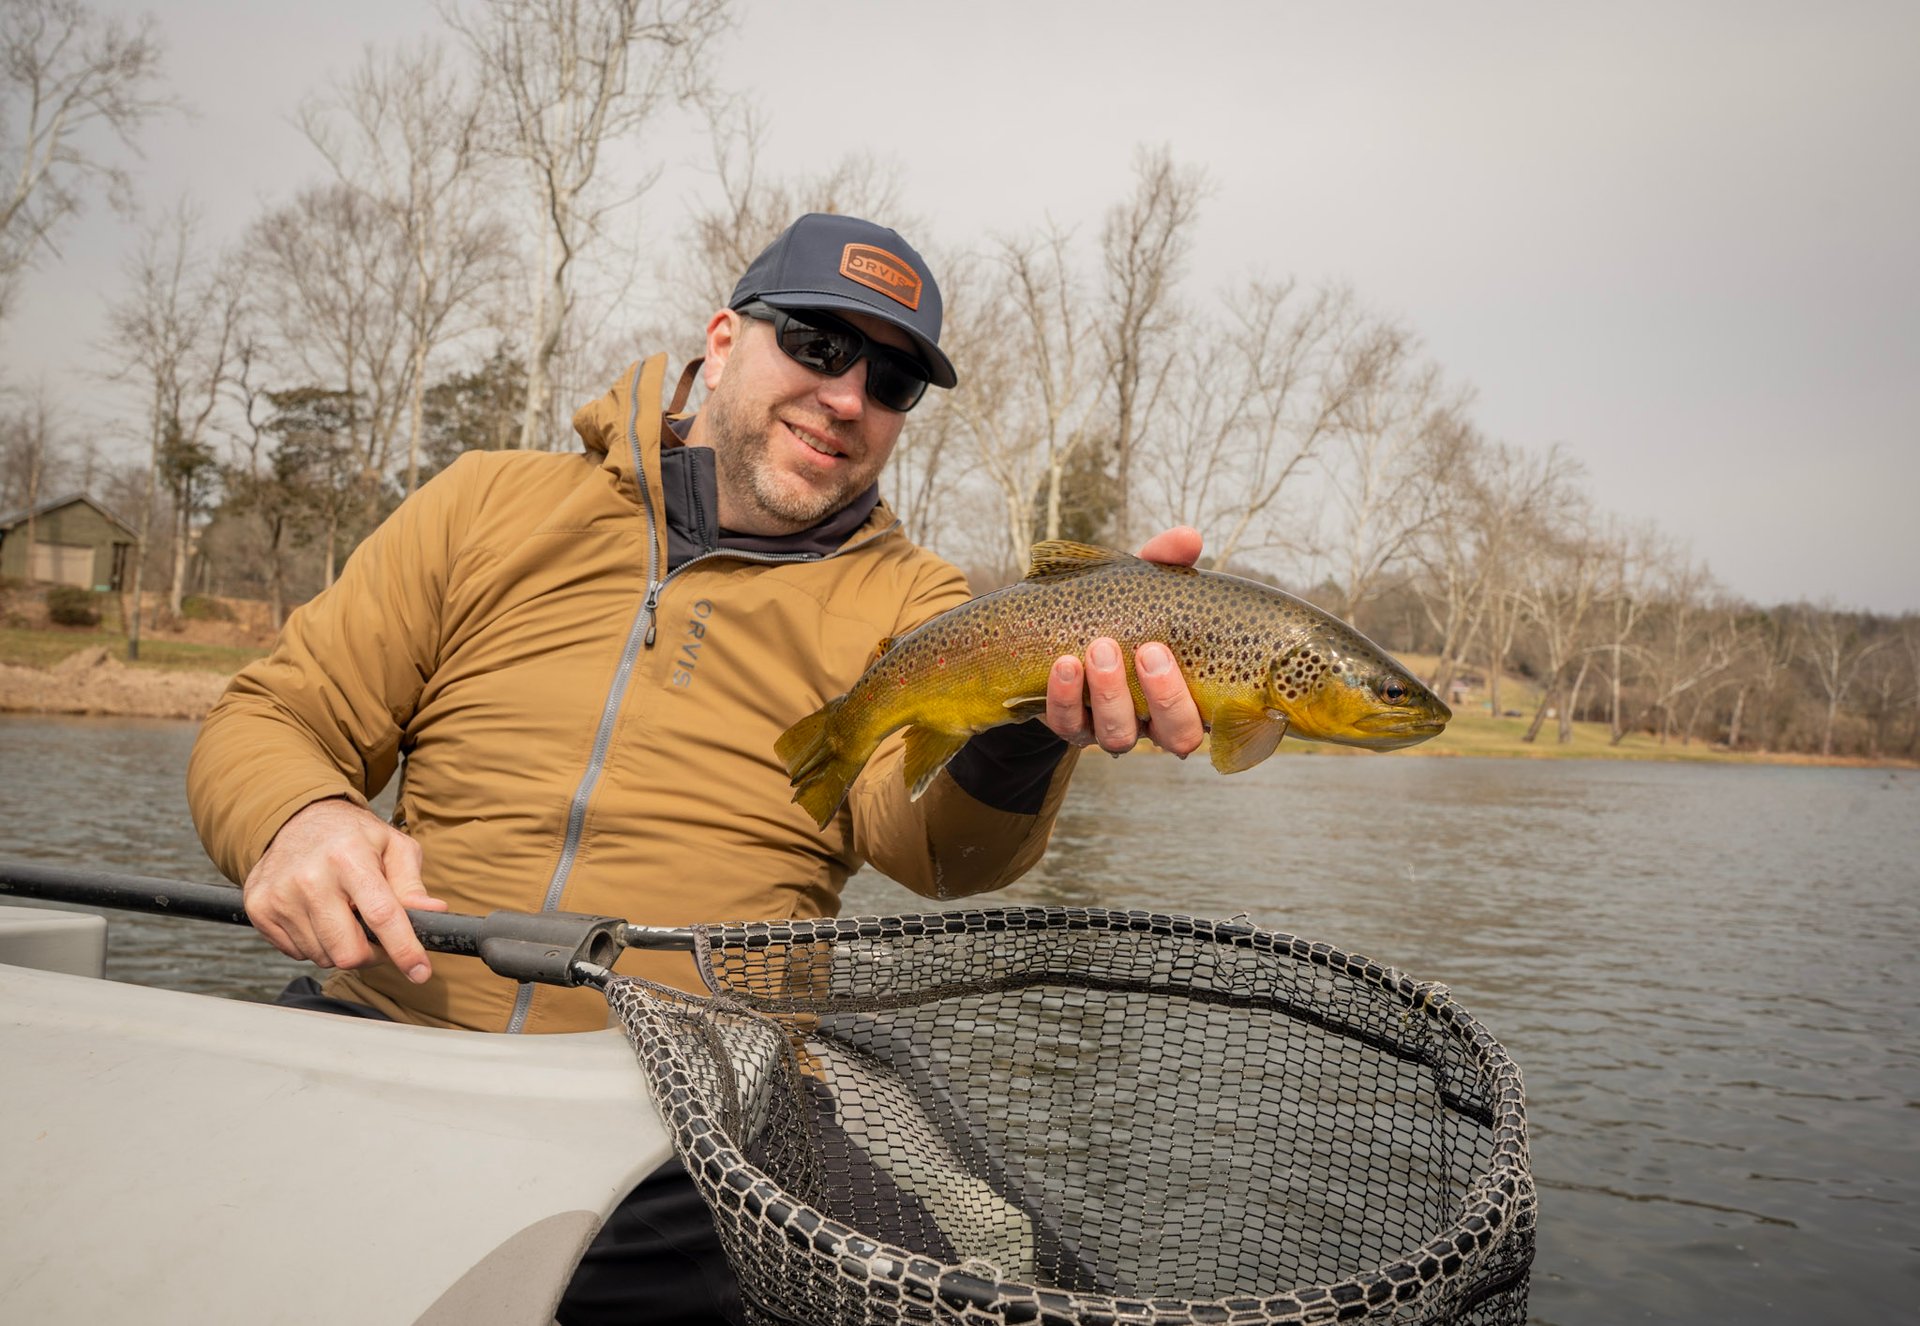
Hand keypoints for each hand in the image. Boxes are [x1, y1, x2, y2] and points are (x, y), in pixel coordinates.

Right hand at [242, 797, 446, 982]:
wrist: (295, 820)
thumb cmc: (351, 837)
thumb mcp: (392, 847)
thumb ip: (412, 884)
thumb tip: (433, 912)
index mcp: (348, 857)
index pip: (380, 914)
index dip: (404, 949)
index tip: (420, 972)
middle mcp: (310, 877)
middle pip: (347, 951)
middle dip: (371, 955)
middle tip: (378, 938)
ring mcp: (279, 895)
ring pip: (322, 957)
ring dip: (341, 948)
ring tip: (344, 917)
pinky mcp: (259, 909)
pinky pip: (297, 953)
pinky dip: (315, 944)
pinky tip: (319, 916)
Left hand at [1043, 526, 1207, 757]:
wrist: (1055, 626)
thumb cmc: (1119, 608)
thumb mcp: (1143, 583)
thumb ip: (1166, 561)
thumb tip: (1190, 538)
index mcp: (1191, 693)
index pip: (1213, 715)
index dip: (1201, 700)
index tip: (1175, 650)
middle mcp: (1157, 720)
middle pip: (1177, 735)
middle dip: (1164, 695)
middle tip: (1147, 650)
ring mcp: (1113, 726)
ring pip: (1120, 736)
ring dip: (1111, 693)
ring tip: (1099, 648)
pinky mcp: (1072, 726)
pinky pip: (1070, 725)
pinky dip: (1065, 697)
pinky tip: (1063, 664)